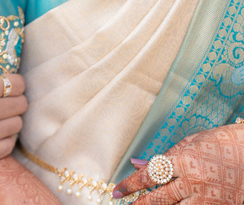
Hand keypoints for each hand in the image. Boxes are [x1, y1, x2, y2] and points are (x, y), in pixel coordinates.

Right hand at [0, 18, 26, 166]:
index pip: (17, 84)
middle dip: (15, 99)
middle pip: (21, 104)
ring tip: (0, 114)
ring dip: (12, 118)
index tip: (7, 83)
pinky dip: (6, 138)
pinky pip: (9, 145)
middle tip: (5, 99)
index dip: (15, 82)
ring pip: (18, 124)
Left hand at [113, 124, 243, 203]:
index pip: (151, 175)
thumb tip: (139, 164)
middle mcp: (194, 182)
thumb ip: (166, 155)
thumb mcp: (192, 142)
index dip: (131, 185)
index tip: (117, 191)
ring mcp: (208, 199)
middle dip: (139, 204)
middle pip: (159, 199)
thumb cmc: (222, 142)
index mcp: (185, 160)